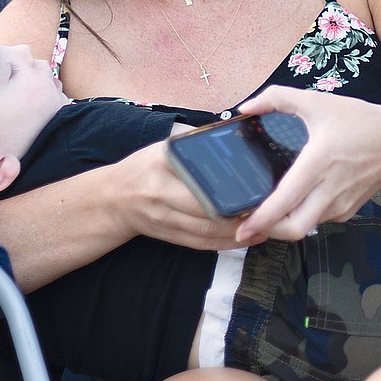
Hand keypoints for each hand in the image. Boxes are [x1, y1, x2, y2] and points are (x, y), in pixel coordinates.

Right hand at [115, 142, 257, 250]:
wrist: (112, 198)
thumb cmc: (145, 168)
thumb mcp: (163, 148)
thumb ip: (194, 144)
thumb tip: (232, 135)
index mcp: (162, 163)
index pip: (199, 173)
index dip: (229, 182)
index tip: (255, 182)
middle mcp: (161, 191)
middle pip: (206, 207)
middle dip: (239, 211)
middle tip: (267, 207)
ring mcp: (163, 218)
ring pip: (206, 230)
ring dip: (237, 232)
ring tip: (264, 226)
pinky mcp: (168, 236)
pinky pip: (200, 244)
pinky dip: (225, 243)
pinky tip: (246, 239)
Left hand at [234, 87, 380, 241]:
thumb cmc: (360, 122)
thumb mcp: (318, 102)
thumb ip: (277, 98)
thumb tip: (245, 107)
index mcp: (319, 163)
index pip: (286, 202)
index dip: (261, 219)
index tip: (240, 226)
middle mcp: (329, 190)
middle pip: (293, 229)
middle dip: (265, 231)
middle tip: (244, 224)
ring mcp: (340, 205)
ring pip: (304, 227)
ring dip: (280, 225)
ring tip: (260, 212)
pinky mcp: (346, 212)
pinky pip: (316, 221)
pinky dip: (298, 218)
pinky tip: (287, 205)